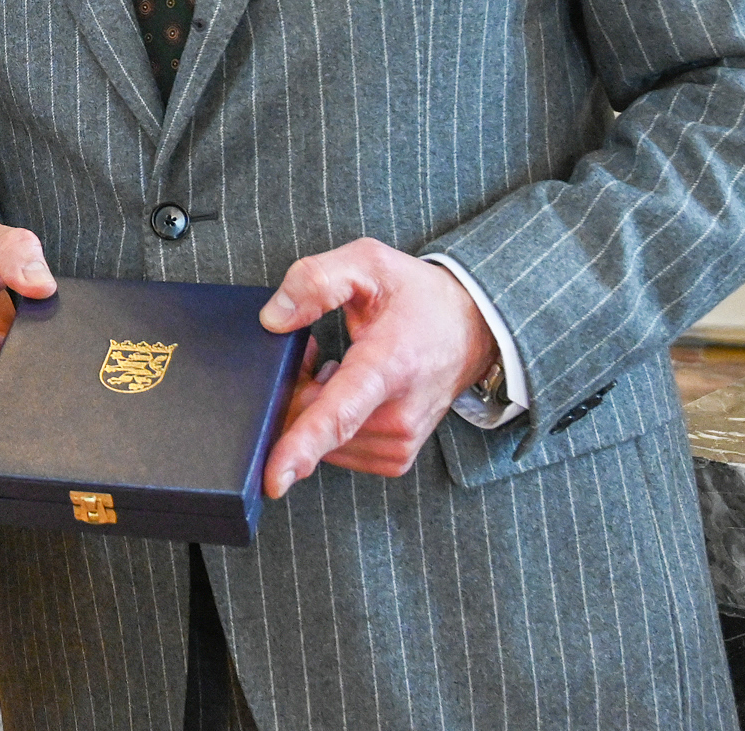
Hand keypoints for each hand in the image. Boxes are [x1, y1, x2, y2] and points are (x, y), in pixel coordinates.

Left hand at [258, 238, 497, 497]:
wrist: (472, 327)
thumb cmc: (416, 296)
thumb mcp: (367, 263)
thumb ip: (317, 282)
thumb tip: (272, 320)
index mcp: (389, 366)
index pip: (340, 415)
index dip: (300, 448)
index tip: (273, 480)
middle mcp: (398, 415)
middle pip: (313, 421)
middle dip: (293, 387)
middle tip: (312, 348)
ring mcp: (400, 442)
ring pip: (321, 439)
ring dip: (311, 404)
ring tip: (335, 364)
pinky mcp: (396, 458)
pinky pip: (336, 448)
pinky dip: (327, 422)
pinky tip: (343, 389)